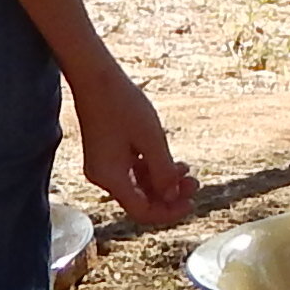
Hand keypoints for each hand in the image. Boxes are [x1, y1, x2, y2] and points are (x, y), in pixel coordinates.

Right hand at [72, 78, 197, 229]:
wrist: (94, 77)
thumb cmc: (122, 103)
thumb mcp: (151, 139)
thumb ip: (163, 172)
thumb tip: (172, 197)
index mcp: (111, 177)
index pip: (142, 211)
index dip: (169, 212)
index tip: (191, 202)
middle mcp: (103, 178)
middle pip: (140, 201)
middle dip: (169, 195)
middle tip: (195, 183)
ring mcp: (102, 167)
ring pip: (137, 187)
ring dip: (162, 182)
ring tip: (187, 171)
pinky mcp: (104, 156)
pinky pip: (130, 173)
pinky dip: (150, 171)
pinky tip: (170, 162)